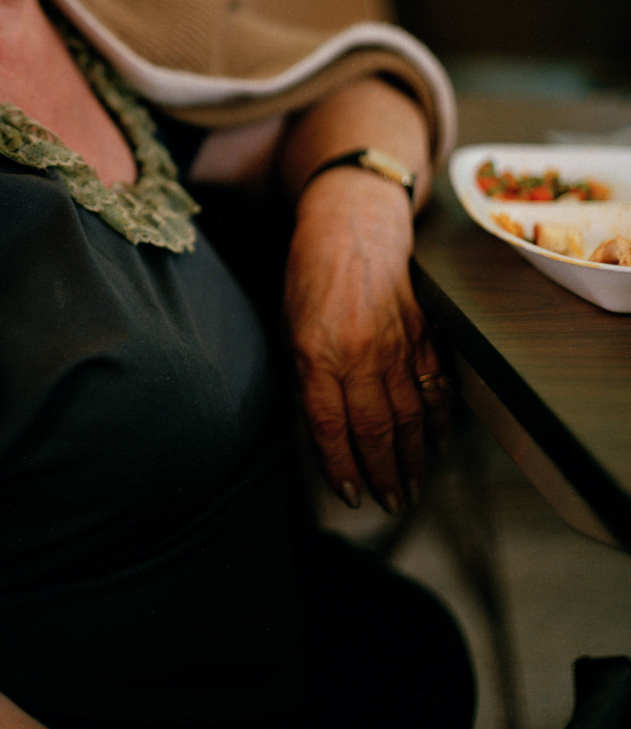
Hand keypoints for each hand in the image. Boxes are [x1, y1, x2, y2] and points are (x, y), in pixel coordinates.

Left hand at [284, 166, 451, 511]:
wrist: (352, 225)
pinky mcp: (422, 332)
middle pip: (375, 427)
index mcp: (317, 352)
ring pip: (410, 414)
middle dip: (384, 473)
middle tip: (391, 503)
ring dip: (414, 457)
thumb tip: (321, 428)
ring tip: (414, 486)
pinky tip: (437, 443)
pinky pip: (434, 385)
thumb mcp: (290, 325)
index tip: (350, 494)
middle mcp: (359, 352)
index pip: (331, 425)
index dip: (342, 465)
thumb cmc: (310, 275)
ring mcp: (396, 342)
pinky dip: (438, 419)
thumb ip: (307, 376)